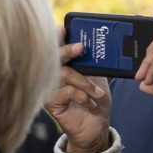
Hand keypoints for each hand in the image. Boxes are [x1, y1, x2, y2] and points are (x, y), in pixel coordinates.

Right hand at [44, 26, 110, 152]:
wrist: (97, 124)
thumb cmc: (97, 98)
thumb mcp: (99, 77)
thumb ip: (94, 63)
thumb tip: (101, 44)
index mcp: (66, 66)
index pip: (57, 48)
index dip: (57, 37)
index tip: (63, 28)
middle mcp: (54, 75)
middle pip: (54, 58)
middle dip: (67, 50)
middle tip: (81, 47)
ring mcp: (51, 88)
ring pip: (63, 74)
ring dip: (84, 82)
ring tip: (98, 91)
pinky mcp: (51, 103)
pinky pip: (64, 91)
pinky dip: (81, 95)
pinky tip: (90, 101)